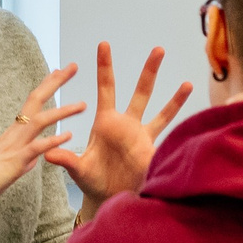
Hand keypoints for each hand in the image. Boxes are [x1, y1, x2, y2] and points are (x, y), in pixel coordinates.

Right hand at [0, 66, 83, 215]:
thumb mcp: (7, 168)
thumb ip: (22, 161)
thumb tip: (33, 160)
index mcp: (12, 133)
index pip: (32, 103)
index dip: (46, 86)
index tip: (59, 71)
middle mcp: (13, 134)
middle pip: (36, 101)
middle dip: (55, 83)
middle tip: (73, 66)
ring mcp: (13, 146)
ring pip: (40, 121)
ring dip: (62, 111)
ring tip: (83, 105)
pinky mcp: (13, 162)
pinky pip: (35, 148)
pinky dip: (53, 140)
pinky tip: (68, 135)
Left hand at [47, 43, 189, 213]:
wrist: (108, 199)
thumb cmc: (92, 182)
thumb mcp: (78, 169)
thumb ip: (66, 160)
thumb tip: (48, 153)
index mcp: (106, 122)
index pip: (106, 88)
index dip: (105, 66)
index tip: (104, 44)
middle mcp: (126, 124)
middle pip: (141, 91)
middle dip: (150, 70)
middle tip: (159, 49)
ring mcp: (142, 137)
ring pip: (161, 112)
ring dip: (174, 98)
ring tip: (188, 83)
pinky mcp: (153, 152)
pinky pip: (169, 139)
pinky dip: (180, 133)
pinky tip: (194, 125)